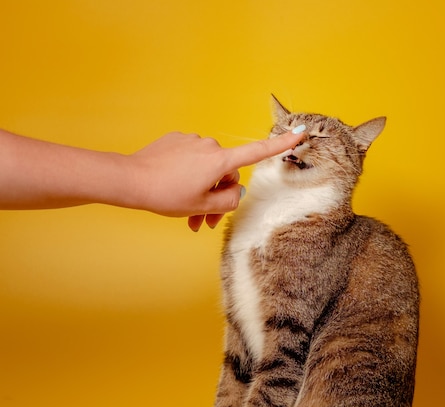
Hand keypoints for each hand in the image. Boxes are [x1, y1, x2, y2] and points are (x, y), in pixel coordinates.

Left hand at [128, 130, 304, 230]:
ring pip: (207, 169)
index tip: (300, 132)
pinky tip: (174, 189)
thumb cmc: (166, 195)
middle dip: (218, 195)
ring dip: (202, 190)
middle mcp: (209, 146)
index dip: (281, 144)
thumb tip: (235, 190)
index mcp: (220, 161)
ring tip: (187, 214)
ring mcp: (192, 141)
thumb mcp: (203, 206)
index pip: (257, 152)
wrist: (129, 180)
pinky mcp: (177, 140)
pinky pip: (191, 160)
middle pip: (226, 173)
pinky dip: (188, 177)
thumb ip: (228, 200)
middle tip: (203, 221)